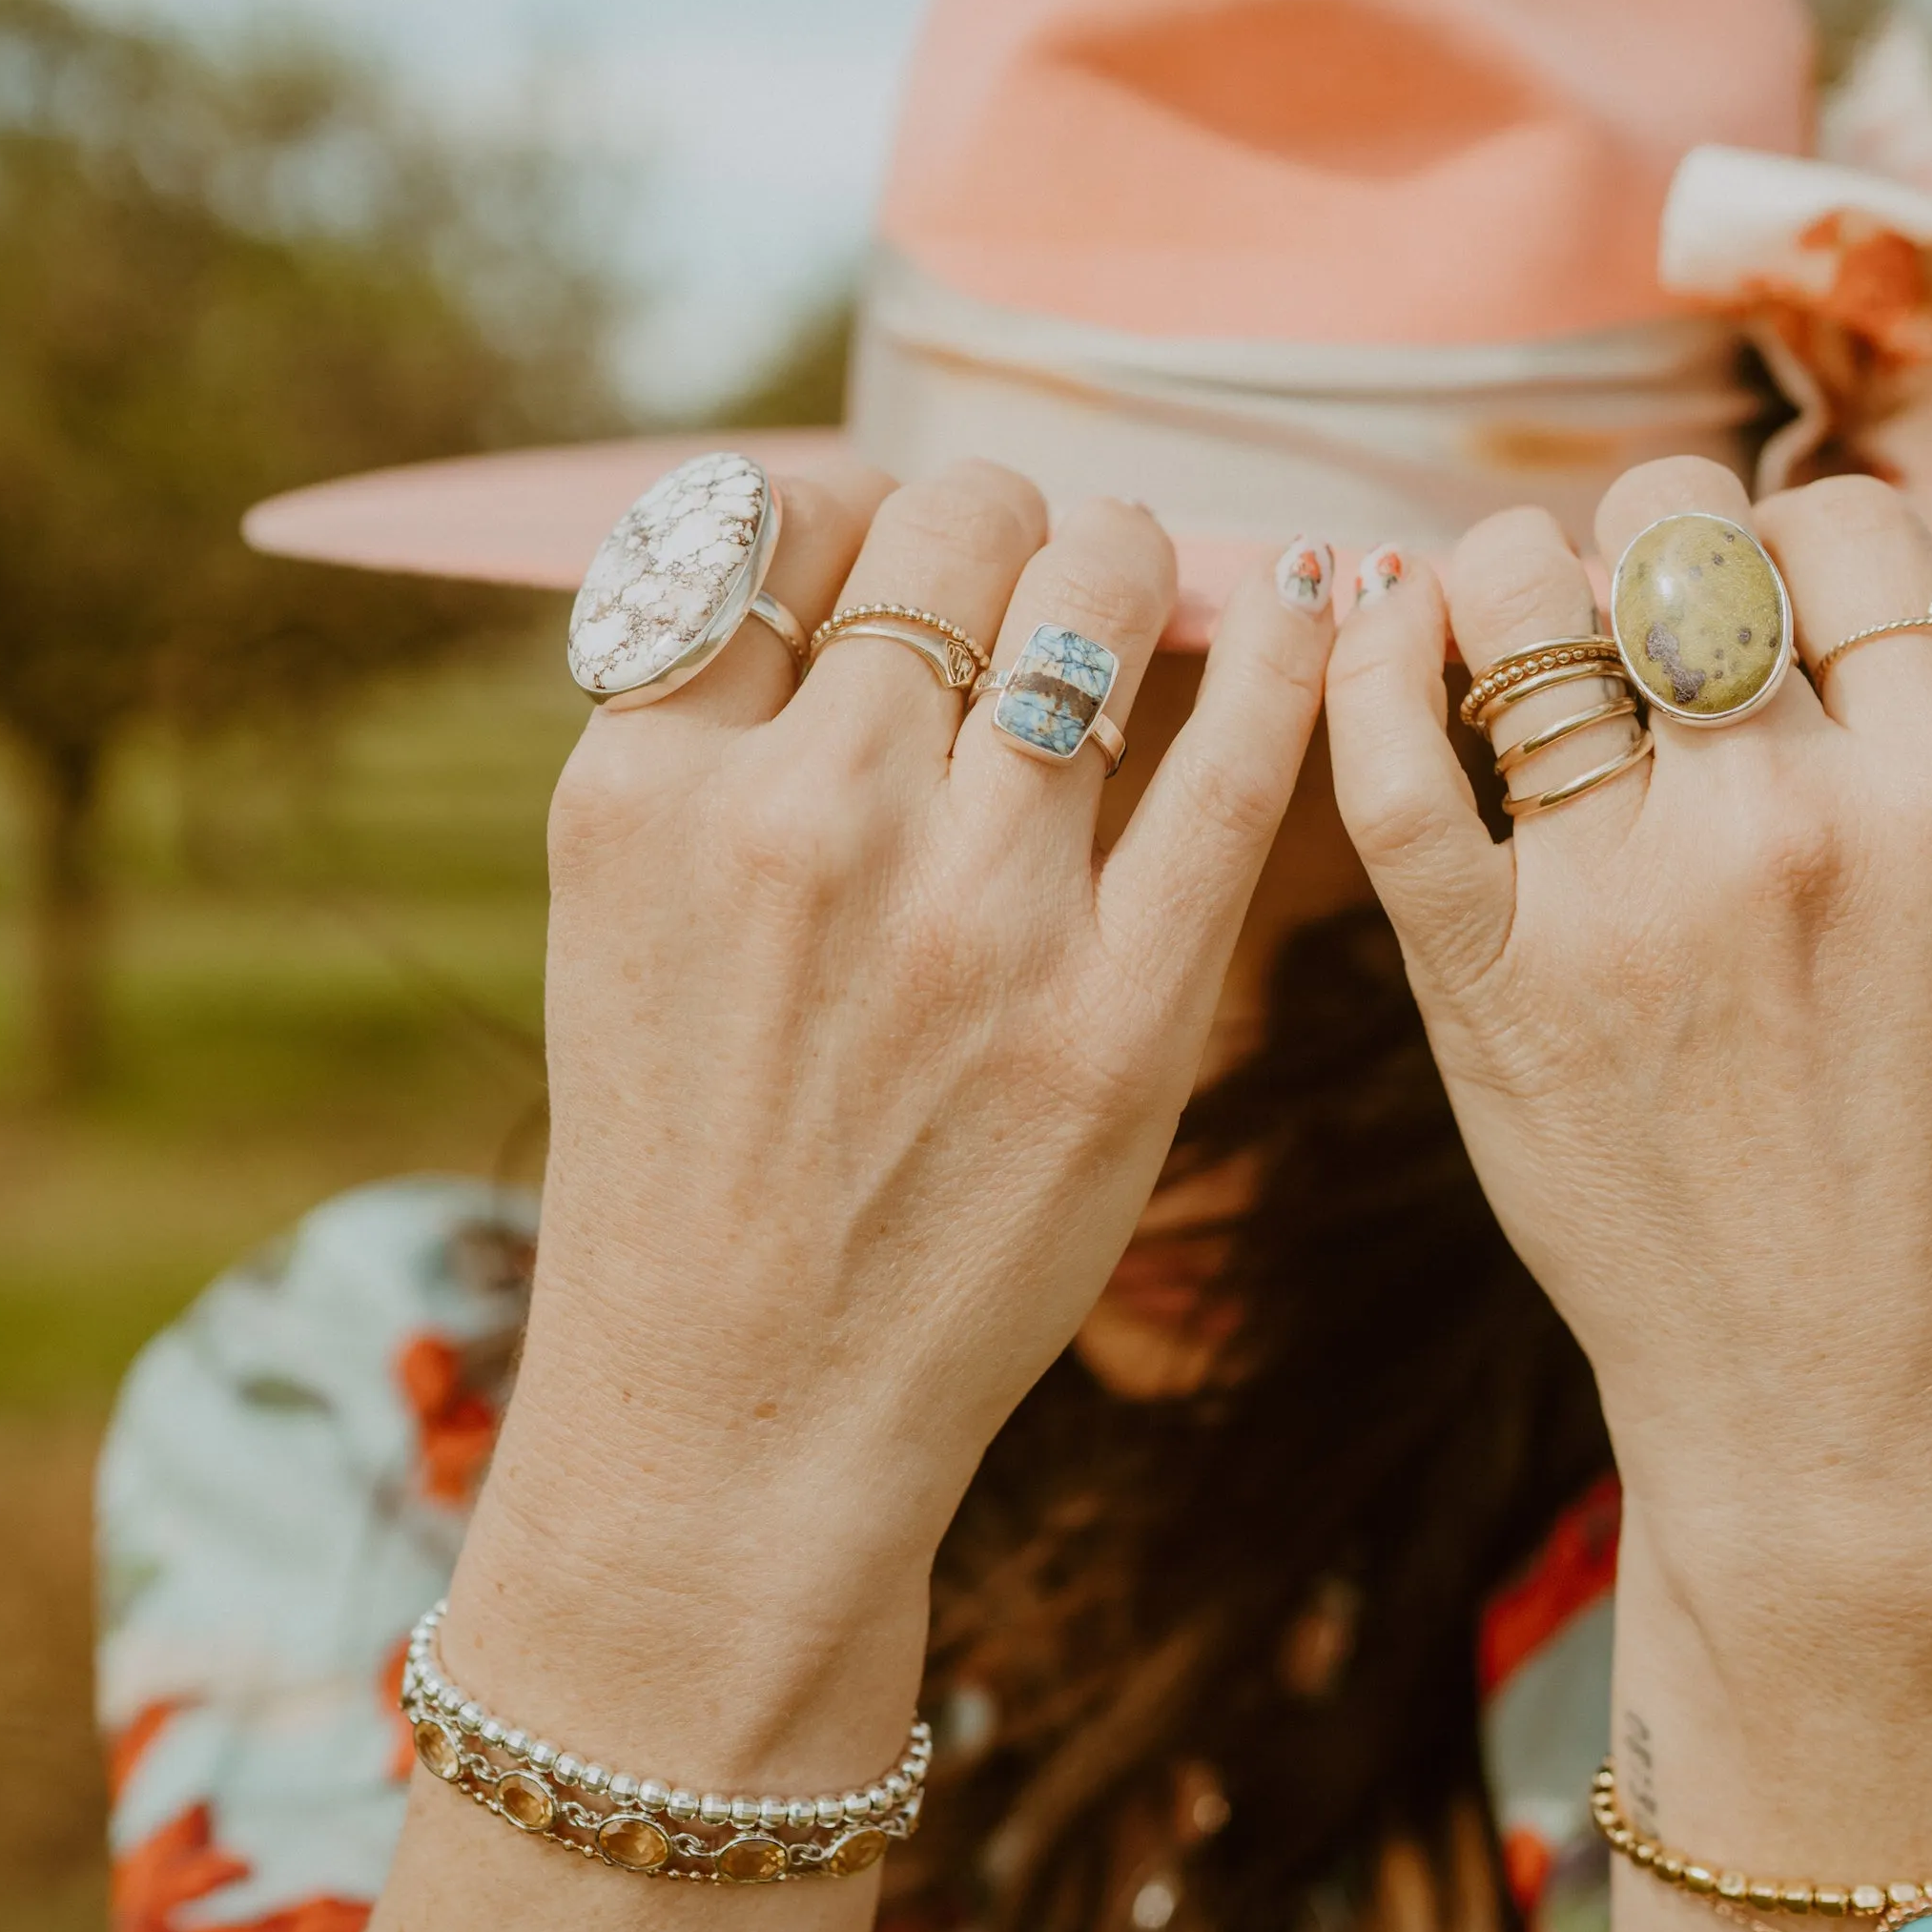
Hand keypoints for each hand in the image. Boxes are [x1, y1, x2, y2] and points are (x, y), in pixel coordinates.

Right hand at [451, 464, 1332, 1764]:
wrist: (734, 1417)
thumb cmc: (685, 1152)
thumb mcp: (626, 910)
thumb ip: (718, 731)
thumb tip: (864, 543)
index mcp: (650, 787)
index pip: (785, 523)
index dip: (860, 515)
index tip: (898, 557)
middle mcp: (804, 823)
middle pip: (957, 530)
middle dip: (1006, 524)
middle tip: (1032, 578)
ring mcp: (971, 921)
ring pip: (1095, 595)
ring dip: (1127, 566)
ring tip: (1135, 598)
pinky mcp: (1118, 1019)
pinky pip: (1234, 765)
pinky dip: (1282, 653)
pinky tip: (1305, 603)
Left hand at [1324, 458, 1931, 1635]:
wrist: (1842, 1400)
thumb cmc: (1924, 1163)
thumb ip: (1885, 749)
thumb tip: (1778, 580)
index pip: (1843, 527)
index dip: (1784, 533)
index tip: (1753, 592)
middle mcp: (1792, 819)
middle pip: (1672, 532)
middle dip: (1639, 542)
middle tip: (1623, 615)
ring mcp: (1628, 899)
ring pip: (1519, 603)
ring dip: (1502, 588)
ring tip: (1507, 639)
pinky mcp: (1490, 981)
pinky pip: (1388, 766)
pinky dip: (1361, 671)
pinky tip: (1376, 641)